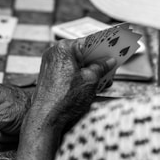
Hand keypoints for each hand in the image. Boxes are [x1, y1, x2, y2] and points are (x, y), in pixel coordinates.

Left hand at [12, 38, 115, 159]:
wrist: (45, 118)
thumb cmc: (65, 98)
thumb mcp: (91, 80)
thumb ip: (101, 67)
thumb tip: (109, 61)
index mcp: (64, 48)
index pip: (88, 42)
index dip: (103, 46)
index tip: (114, 48)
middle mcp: (54, 53)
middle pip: (81, 52)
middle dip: (97, 60)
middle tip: (112, 66)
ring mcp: (49, 64)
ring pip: (75, 63)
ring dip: (90, 70)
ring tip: (105, 79)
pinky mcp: (48, 75)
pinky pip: (68, 71)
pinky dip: (79, 76)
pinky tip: (92, 86)